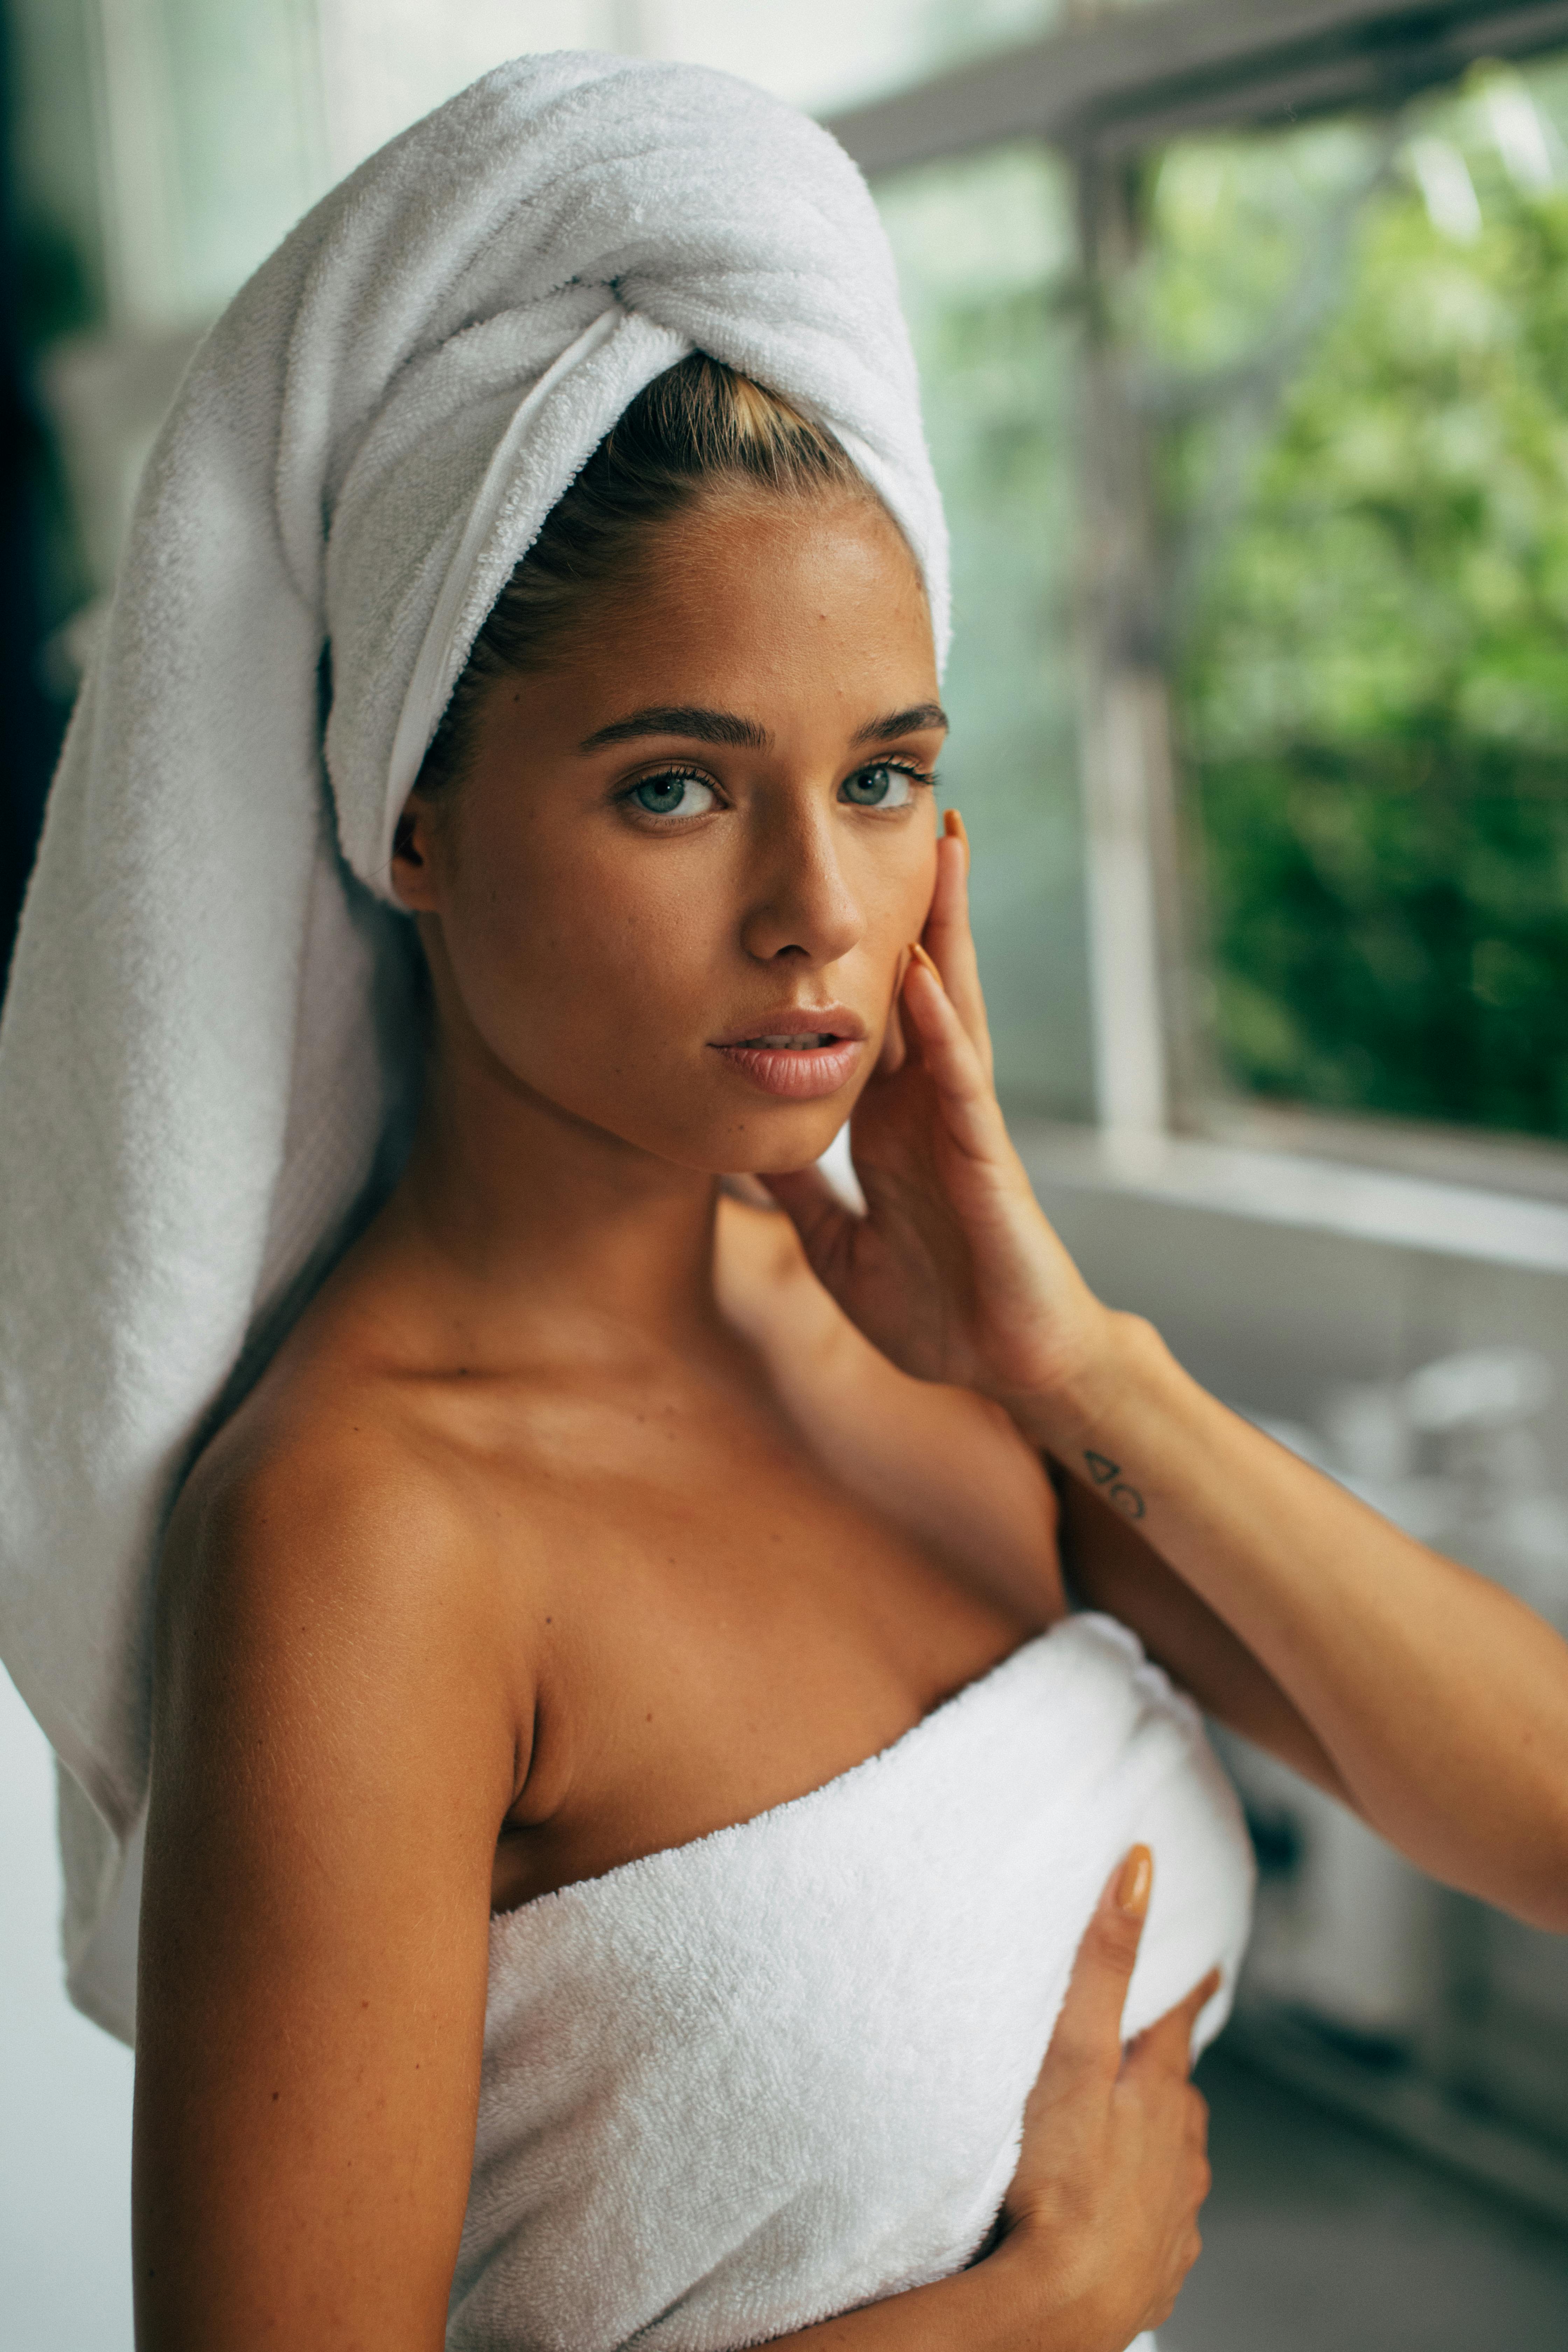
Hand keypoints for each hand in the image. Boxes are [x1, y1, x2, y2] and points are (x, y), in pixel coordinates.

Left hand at [763, 815, 1110, 1415]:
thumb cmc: (935, 1306)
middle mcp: (930, 1104)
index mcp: (894, 1120)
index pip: (874, 1014)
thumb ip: (798, 1191)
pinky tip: (921, 972)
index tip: (840, 877)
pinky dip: (939, 1024)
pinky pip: (959, 1079)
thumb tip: (739, 1149)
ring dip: (945, 929)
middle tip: (910, 813)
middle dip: (919, 902)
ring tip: (941, 849)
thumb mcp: (835, 1242)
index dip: (859, 947)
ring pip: (951, 1006)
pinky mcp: (984, 1157)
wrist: (1001, 1364)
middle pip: (920, 983)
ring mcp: (962, 1122)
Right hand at [990, 1847, 1216, 2350]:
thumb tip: (1142, 1869)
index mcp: (1161, 2097)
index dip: (1189, 1994)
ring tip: (1127, 2136)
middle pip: (1180, 2099)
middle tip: (1148, 2056)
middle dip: (1167, 2074)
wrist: (1060, 2306)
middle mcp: (1181, 2155)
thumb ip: (1105, 1963)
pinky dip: (1145, 2211)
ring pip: (1175, 2163)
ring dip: (1158, 2144)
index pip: (1180, 2027)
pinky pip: (1160, 2228)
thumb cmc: (1060, 2179)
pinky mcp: (1157, 2270)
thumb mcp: (1074, 2054)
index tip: (1208, 1970)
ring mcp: (1174, 2217)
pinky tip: (1118, 2215)